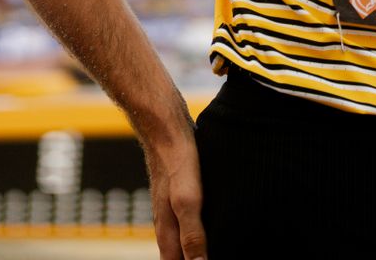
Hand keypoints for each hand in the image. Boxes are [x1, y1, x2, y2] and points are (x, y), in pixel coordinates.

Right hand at [144, 127, 206, 259]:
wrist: (166, 128)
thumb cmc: (176, 162)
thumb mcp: (187, 200)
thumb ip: (191, 234)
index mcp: (166, 230)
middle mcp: (166, 222)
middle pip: (176, 255)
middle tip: (208, 258)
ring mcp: (171, 207)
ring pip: (182, 239)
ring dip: (193, 250)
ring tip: (208, 252)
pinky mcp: (180, 194)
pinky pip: (188, 221)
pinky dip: (198, 231)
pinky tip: (209, 226)